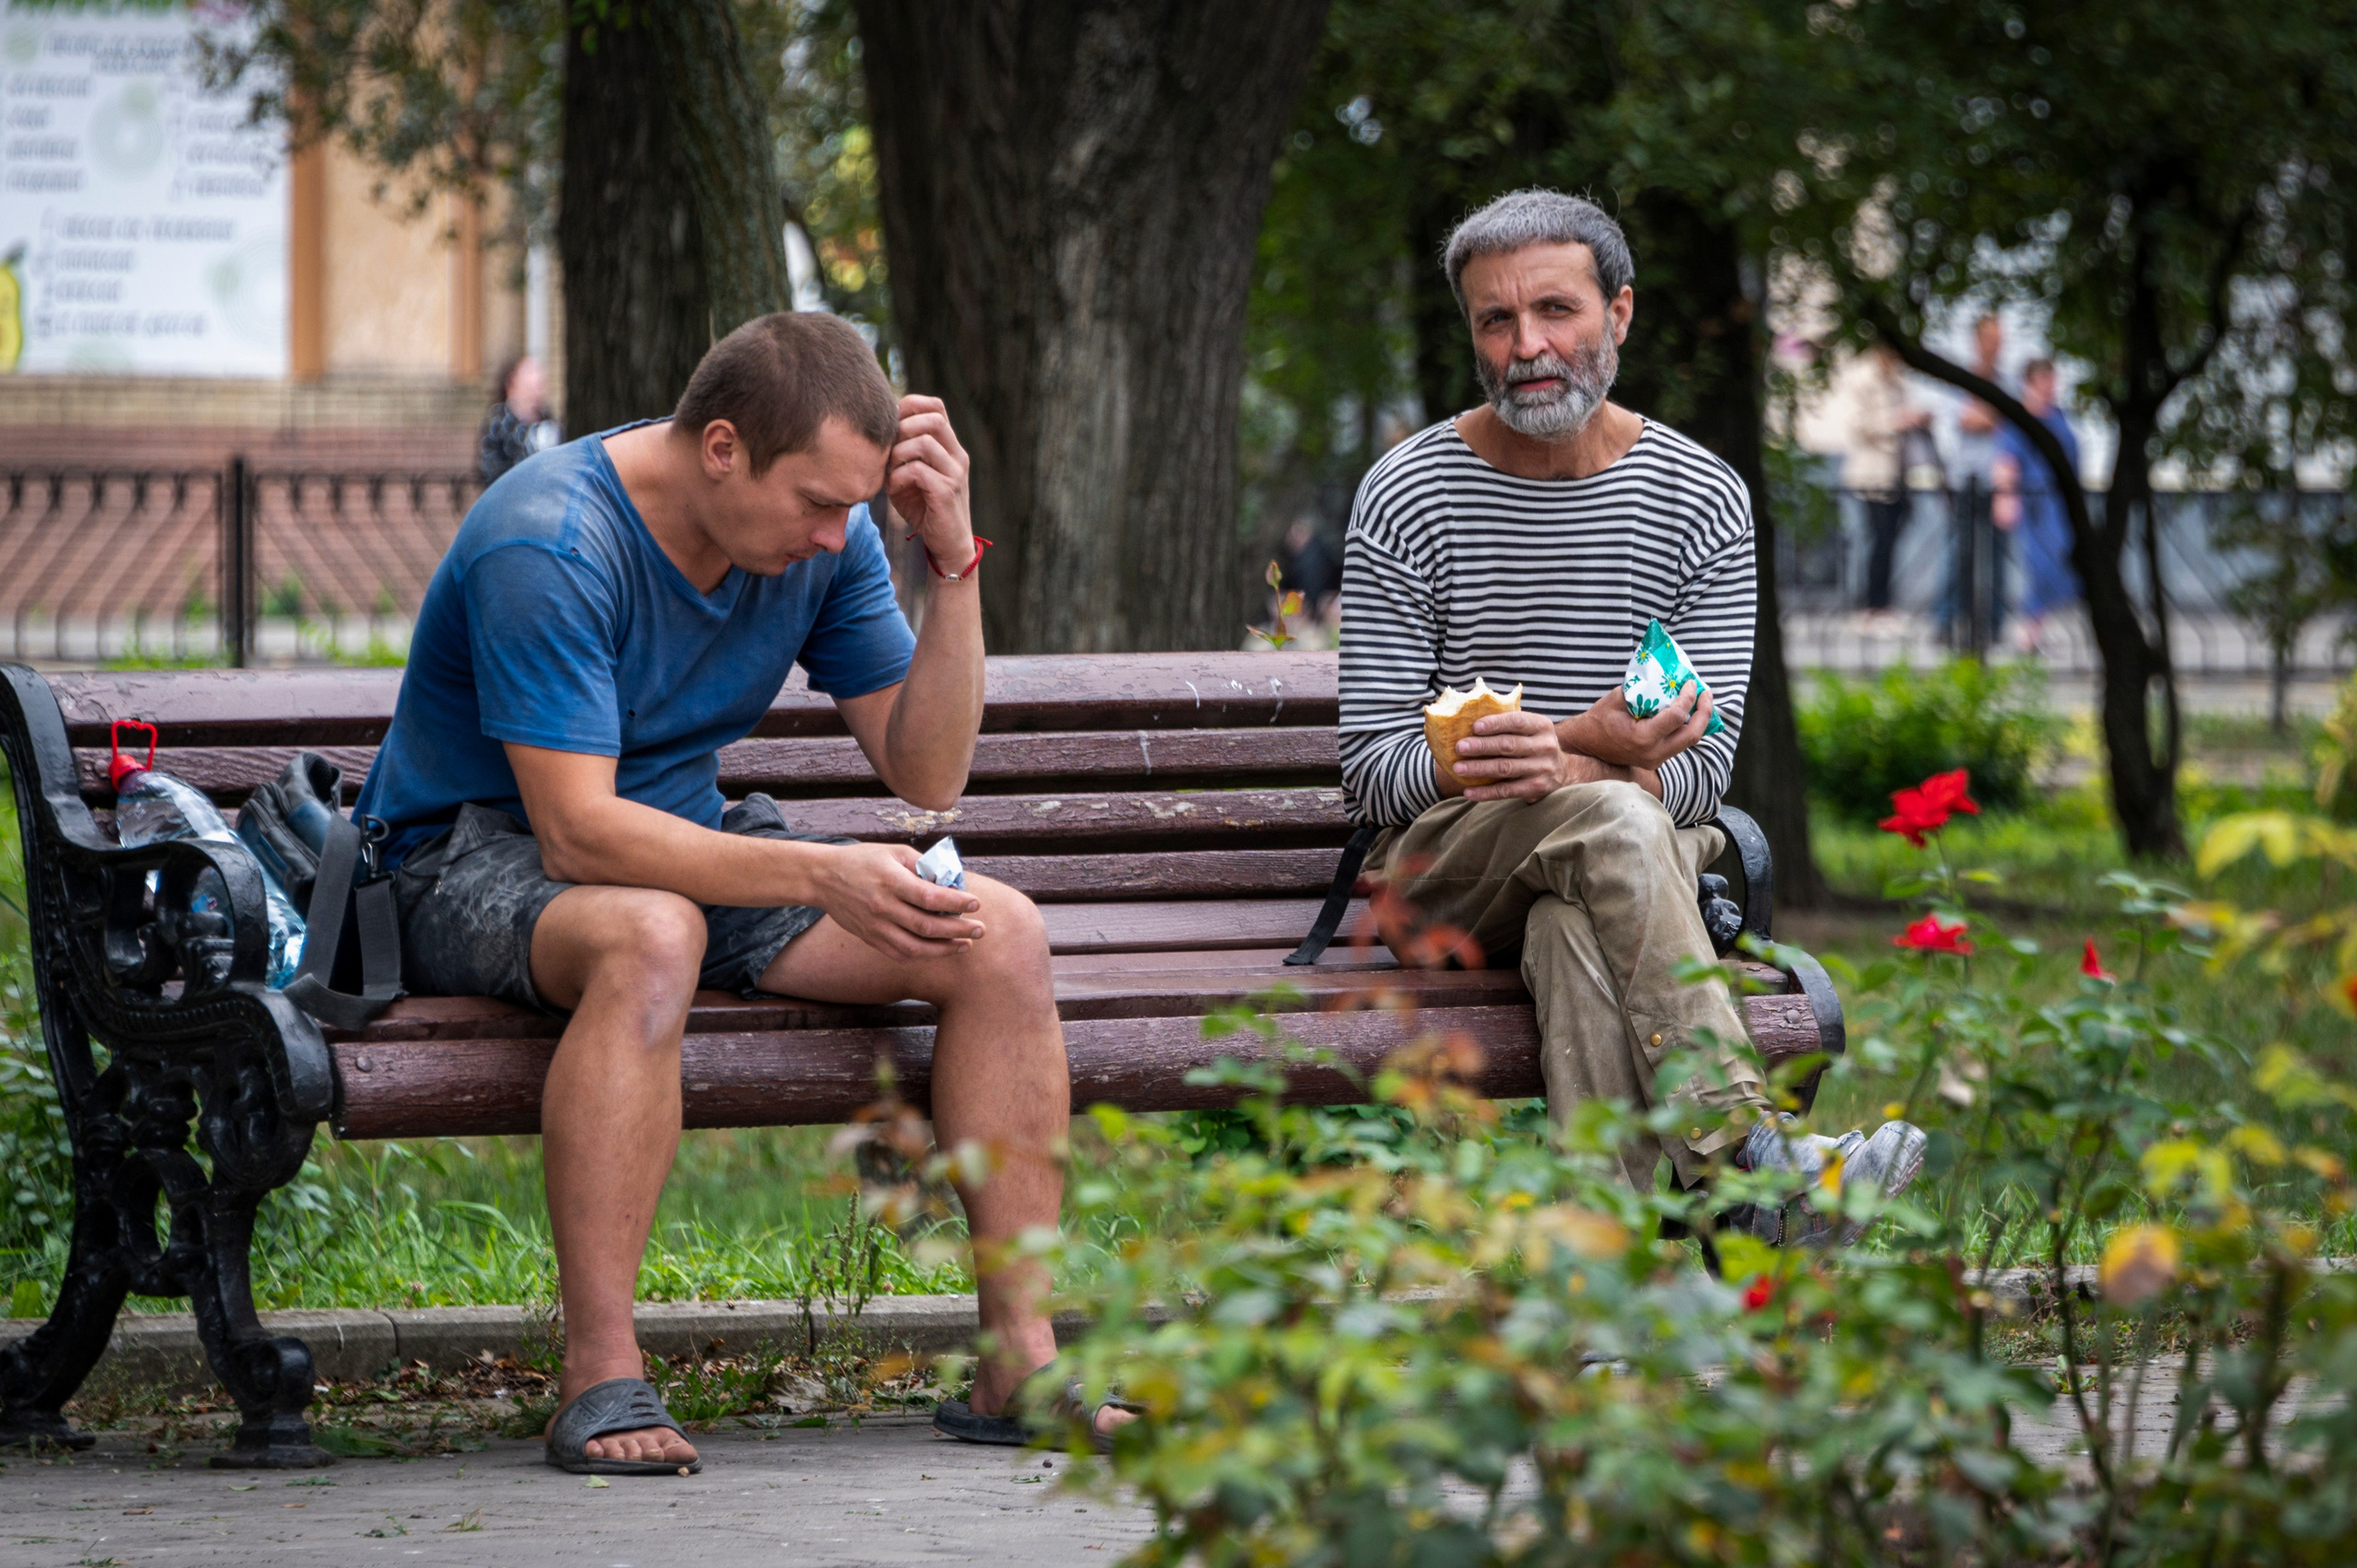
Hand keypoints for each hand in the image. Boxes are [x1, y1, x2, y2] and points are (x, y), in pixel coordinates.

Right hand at [817, 842, 985, 959]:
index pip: (929, 897)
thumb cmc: (863, 860)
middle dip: (959, 930)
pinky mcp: (870, 938)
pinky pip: (900, 953)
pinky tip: (940, 950)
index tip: (975, 903)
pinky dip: (923, 954)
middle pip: (927, 926)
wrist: (824, 878)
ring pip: (915, 947)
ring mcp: (875, 926)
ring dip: (945, 949)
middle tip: (980, 929)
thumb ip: (922, 865)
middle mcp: (883, 906)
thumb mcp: (893, 852)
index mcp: (890, 881)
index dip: (956, 903)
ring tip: (965, 944)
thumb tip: (951, 879)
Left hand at [888, 394, 974, 575]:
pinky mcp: (947, 492)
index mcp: (950, 447)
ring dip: (897, 453)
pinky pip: (918, 470)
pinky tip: (892, 489)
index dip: (910, 406)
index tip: (890, 426)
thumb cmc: (925, 508)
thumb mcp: (911, 475)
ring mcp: (955, 473)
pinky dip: (898, 477)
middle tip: (887, 449)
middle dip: (902, 428)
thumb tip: (874, 432)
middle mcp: (958, 456)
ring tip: (888, 471)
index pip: (936, 407)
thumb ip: (900, 453)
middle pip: (933, 419)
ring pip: (924, 442)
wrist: (948, 544)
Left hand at [1449, 710, 1589, 802]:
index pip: (1516, 721)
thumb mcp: (1529, 730)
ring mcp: (1542, 768)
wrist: (1562, 771)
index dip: (1495, 723)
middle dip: (1481, 746)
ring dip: (1479, 768)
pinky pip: (1506, 790)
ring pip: (1505, 768)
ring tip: (1458, 768)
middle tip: (1459, 747)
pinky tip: (1468, 791)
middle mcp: (1545, 746)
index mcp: (1542, 726)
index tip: (1474, 727)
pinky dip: (1486, 792)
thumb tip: (1466, 721)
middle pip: (1508, 745)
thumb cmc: (1532, 744)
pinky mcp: (1536, 788)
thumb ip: (1507, 724)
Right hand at [1561, 686, 1715, 770]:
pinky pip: (1679, 743)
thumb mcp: (1617, 699)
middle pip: (1692, 735)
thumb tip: (1665, 678)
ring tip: (1701, 701)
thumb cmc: (1599, 720)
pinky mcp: (1657, 760)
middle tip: (1706, 693)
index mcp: (1642, 738)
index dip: (1688, 698)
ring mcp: (1656, 760)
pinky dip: (1687, 726)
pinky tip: (1688, 712)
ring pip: (1689, 741)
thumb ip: (1642, 690)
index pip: (1676, 718)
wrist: (1586, 746)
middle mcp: (1653, 754)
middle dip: (1704, 712)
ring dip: (1698, 720)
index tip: (1690, 683)